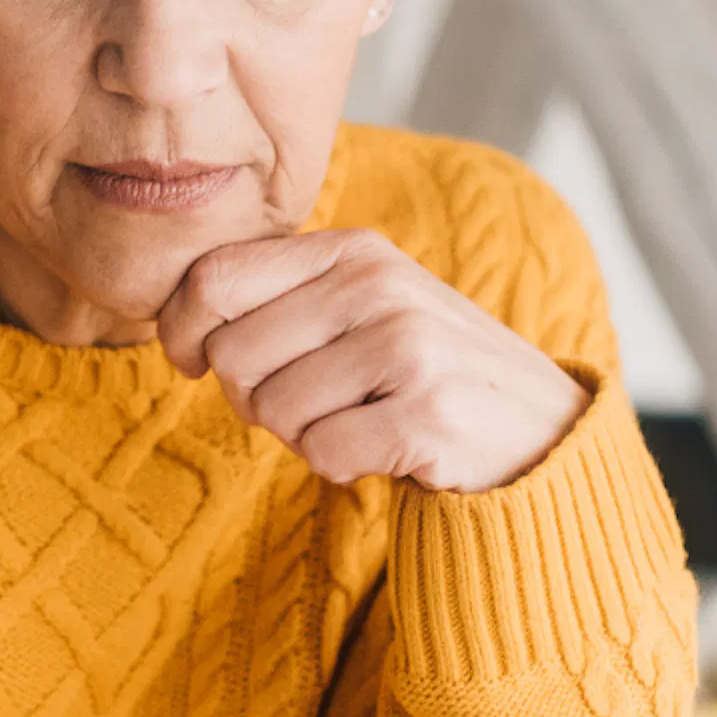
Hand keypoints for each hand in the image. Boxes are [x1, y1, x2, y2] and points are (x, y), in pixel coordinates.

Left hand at [159, 231, 591, 492]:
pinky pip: (323, 453)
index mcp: (351, 251)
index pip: (213, 278)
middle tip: (306, 405)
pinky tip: (382, 449)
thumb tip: (180, 324)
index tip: (198, 362)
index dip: (183, 332)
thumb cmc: (419, 371)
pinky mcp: (427, 412)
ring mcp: (407, 347)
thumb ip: (279, 297)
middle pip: (233, 355)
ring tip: (357, 421)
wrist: (536, 427)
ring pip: (274, 410)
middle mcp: (378, 286)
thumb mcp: (360, 306)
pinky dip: (340, 466)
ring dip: (302, 436)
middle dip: (251, 397)